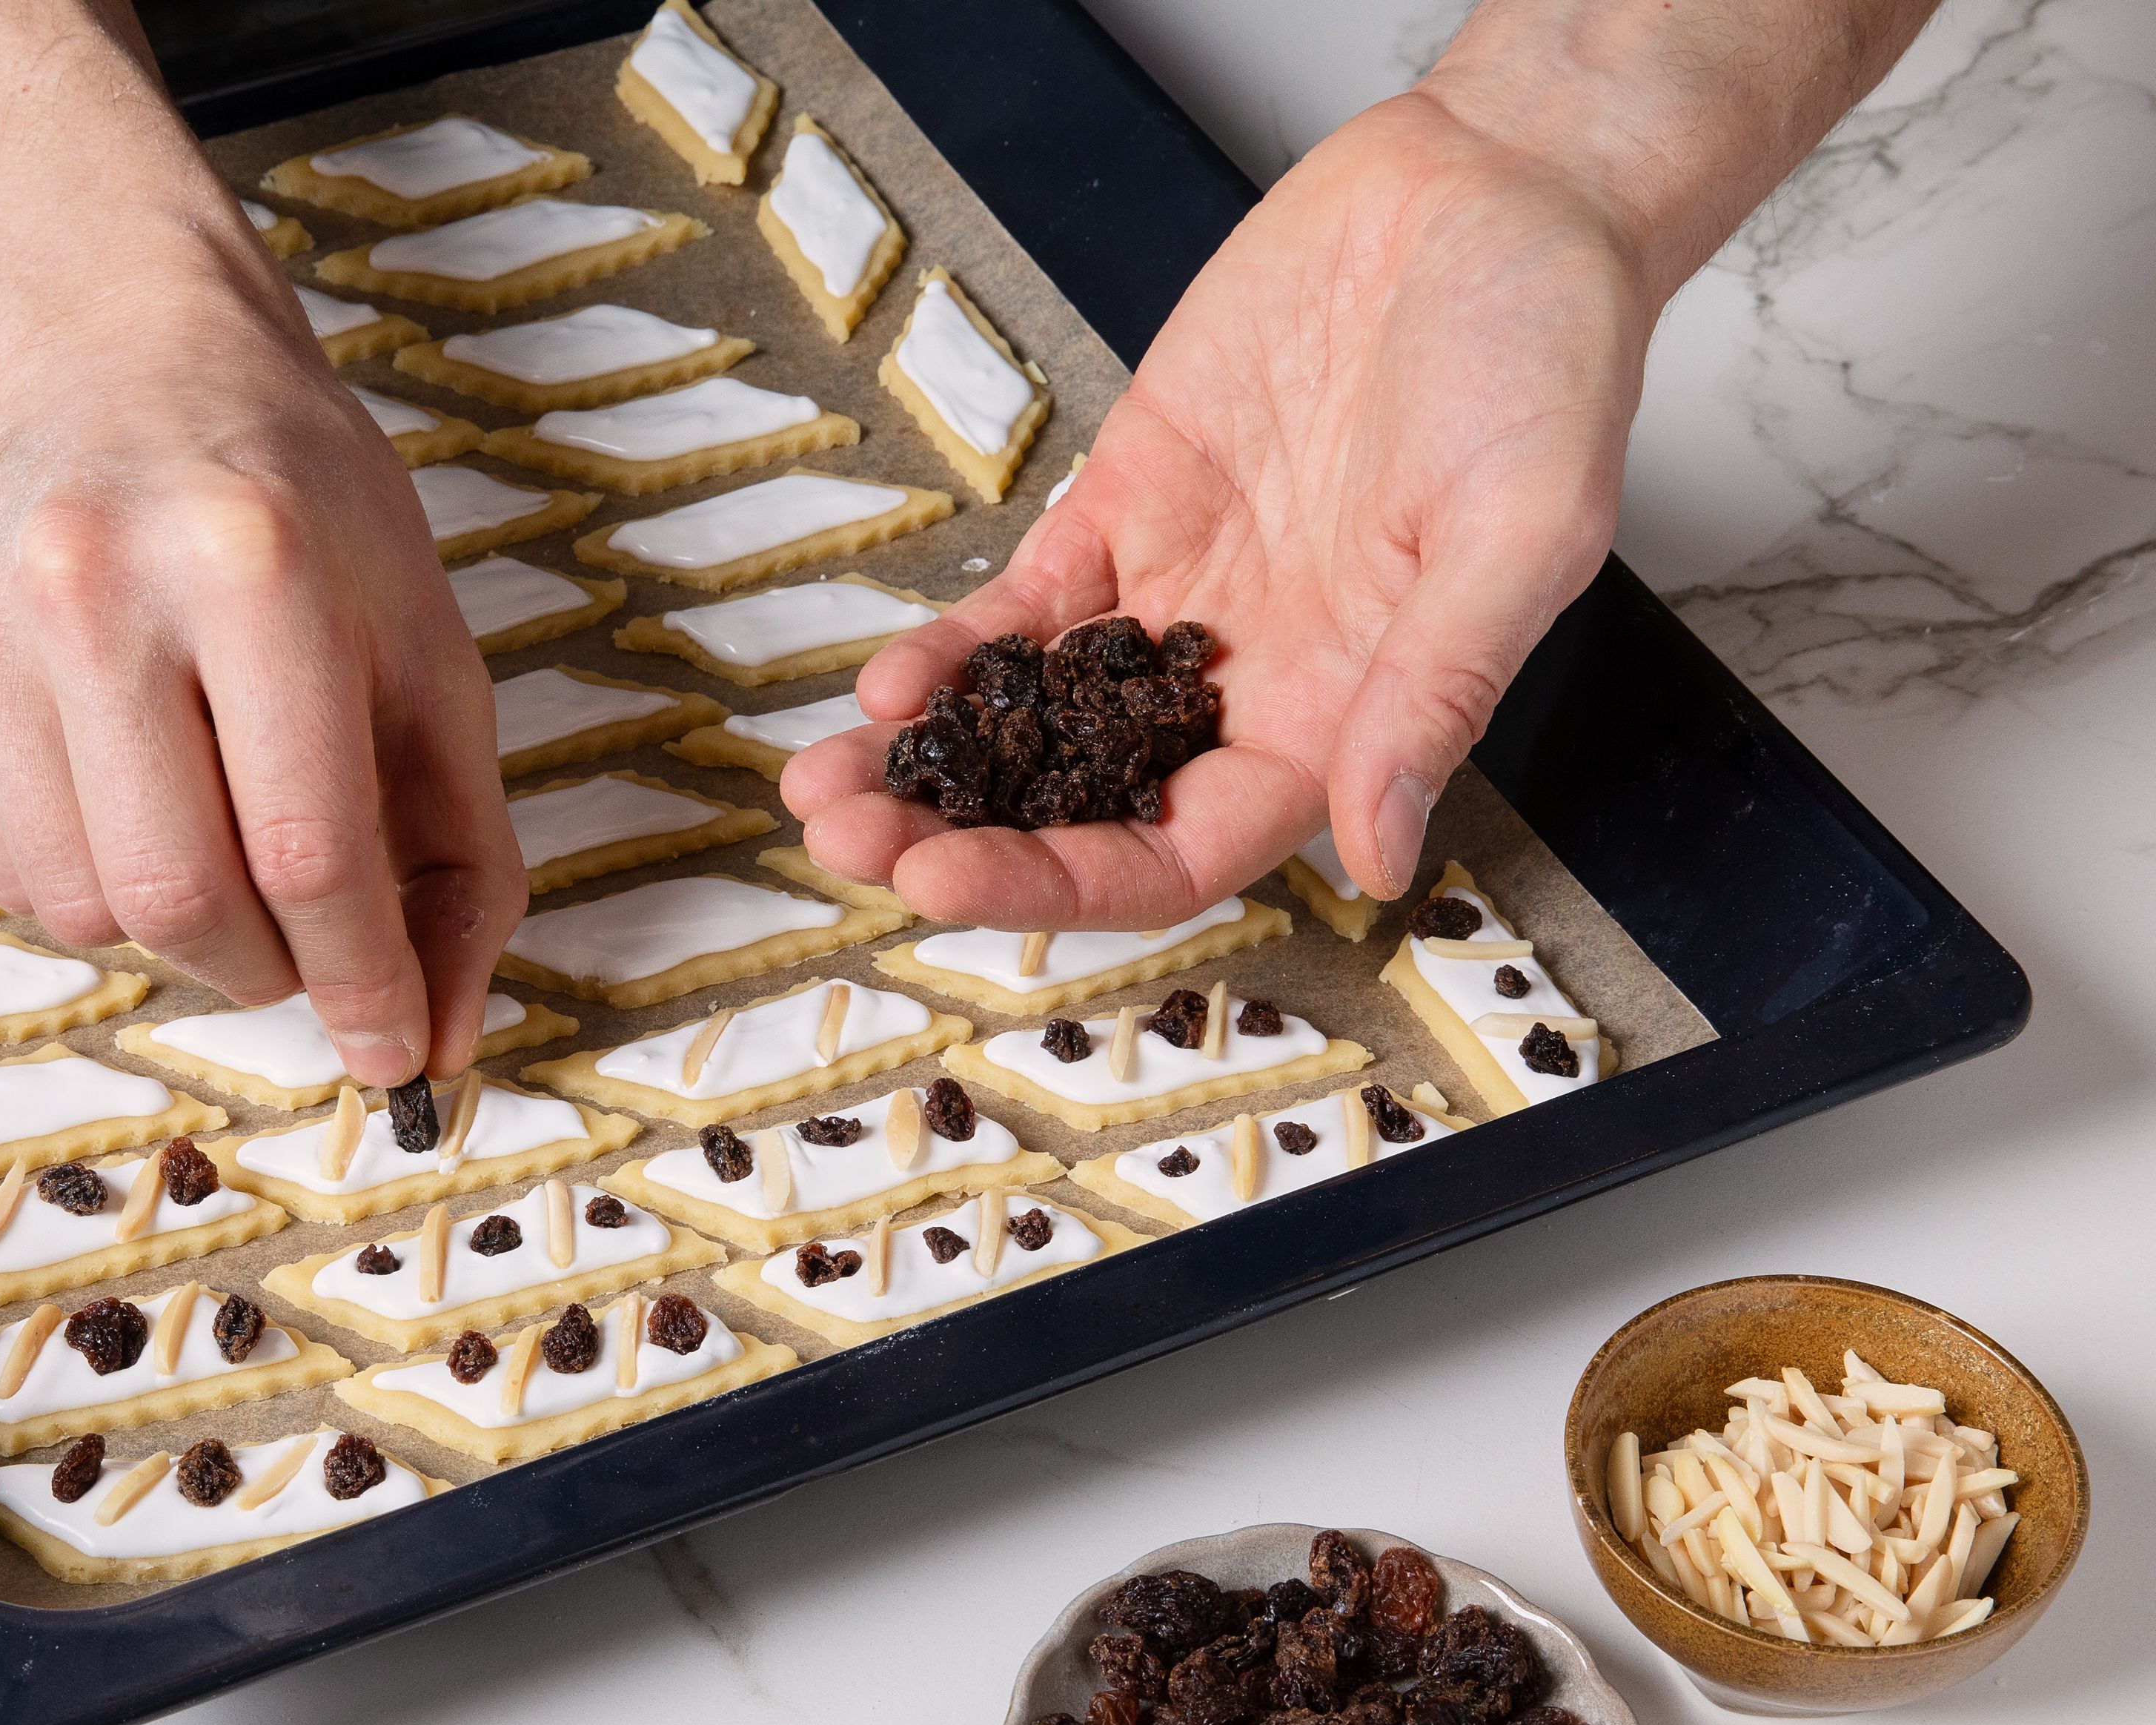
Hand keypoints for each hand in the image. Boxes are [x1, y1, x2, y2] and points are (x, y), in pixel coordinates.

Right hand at [0, 232, 523, 1088]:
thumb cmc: (309, 521)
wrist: (134, 369)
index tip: (395, 1050)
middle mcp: (93, 585)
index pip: (306, 848)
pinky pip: (8, 874)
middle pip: (181, 896)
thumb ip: (464, 859)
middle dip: (268, 966)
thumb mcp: (433, 659)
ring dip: (179, 933)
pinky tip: (138, 800)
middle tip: (308, 933)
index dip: (362, 980)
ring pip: (85, 909)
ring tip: (226, 845)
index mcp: (254, 566)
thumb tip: (435, 1042)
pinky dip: (93, 888)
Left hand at [785, 85, 1654, 925]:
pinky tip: (888, 680)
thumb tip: (1384, 855)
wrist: (1492, 195)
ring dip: (926, 762)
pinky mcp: (1127, 504)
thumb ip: (1439, 695)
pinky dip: (953, 650)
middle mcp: (1242, 682)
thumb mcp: (1522, 532)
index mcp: (1337, 720)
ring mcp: (1175, 598)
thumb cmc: (1547, 357)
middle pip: (1078, 803)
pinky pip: (1023, 606)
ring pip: (1027, 719)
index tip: (950, 883)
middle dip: (956, 834)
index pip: (1178, 852)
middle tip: (847, 841)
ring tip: (823, 787)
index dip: (1062, 882)